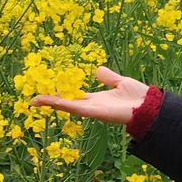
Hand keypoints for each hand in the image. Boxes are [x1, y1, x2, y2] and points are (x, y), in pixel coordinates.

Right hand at [28, 65, 149, 126]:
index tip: (47, 90)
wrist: (149, 106)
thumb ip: (108, 77)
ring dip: (51, 103)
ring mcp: (93, 110)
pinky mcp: (96, 112)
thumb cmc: (138, 96)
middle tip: (32, 98)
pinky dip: (63, 104)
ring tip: (34, 101)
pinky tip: (51, 101)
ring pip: (67, 106)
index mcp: (97, 99)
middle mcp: (92, 106)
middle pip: (66, 103)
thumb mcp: (120, 82)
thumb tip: (97, 69)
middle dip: (50, 101)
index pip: (74, 97)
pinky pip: (76, 107)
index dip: (61, 94)